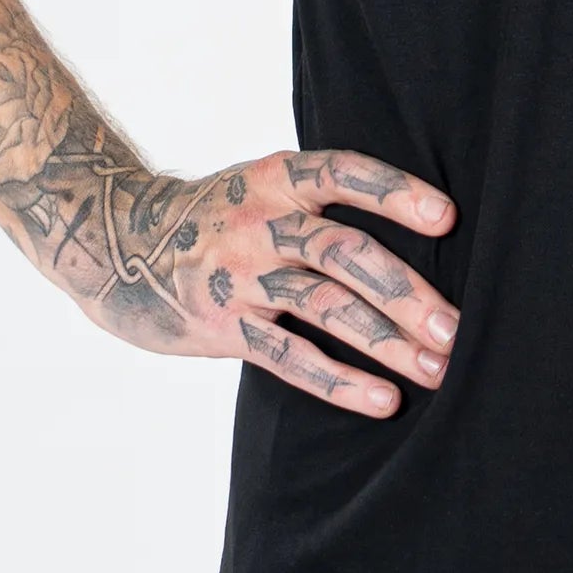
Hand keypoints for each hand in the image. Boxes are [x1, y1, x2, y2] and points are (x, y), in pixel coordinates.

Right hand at [50, 147, 460, 415]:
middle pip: (344, 252)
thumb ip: (319, 200)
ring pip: (324, 307)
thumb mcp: (261, 185)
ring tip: (438, 368)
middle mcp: (261, 223)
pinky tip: (383, 399)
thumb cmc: (216, 216)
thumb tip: (422, 223)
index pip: (344, 173)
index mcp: (278, 179)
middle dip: (406, 292)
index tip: (447, 216)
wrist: (114, 244)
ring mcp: (240, 276)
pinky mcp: (224, 326)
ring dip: (387, 340)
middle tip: (458, 327)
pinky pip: (288, 356)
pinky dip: (340, 381)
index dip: (395, 192)